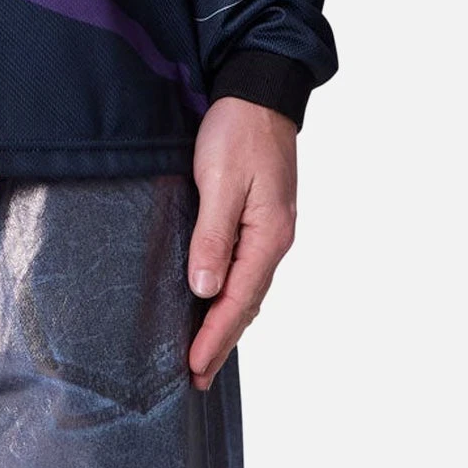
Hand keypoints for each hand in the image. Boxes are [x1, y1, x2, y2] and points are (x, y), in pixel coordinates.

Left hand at [186, 95, 297, 391]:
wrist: (260, 90)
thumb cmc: (239, 130)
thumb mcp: (221, 179)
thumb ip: (213, 235)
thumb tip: (204, 288)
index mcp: (267, 235)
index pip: (237, 300)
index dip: (214, 336)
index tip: (193, 367)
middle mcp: (273, 239)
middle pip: (246, 303)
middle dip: (221, 340)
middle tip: (196, 376)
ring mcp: (269, 229)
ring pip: (247, 288)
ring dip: (226, 321)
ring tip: (204, 351)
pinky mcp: (260, 216)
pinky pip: (246, 268)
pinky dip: (231, 294)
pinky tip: (217, 300)